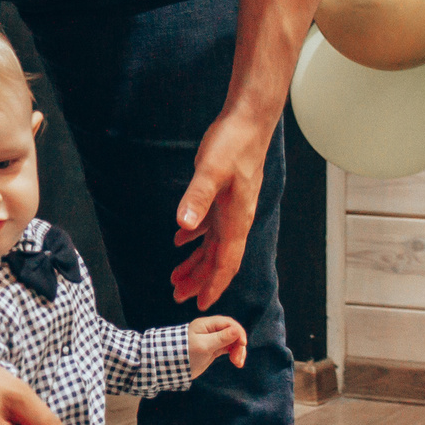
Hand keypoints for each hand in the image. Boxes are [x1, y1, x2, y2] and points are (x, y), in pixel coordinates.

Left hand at [171, 107, 272, 309]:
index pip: (225, 262)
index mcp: (236, 219)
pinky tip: (180, 239)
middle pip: (218, 259)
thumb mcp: (211, 170)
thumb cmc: (233, 143)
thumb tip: (183, 225)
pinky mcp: (225, 196)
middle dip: (199, 279)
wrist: (249, 120)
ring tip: (176, 276)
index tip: (200, 304)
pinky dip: (194, 236)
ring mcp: (231, 208)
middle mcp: (236, 219)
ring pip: (213, 245)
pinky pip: (210, 225)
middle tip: (177, 295)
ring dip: (195, 261)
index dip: (213, 284)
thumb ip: (197, 198)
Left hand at [187, 316, 246, 377]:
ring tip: (238, 363)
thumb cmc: (185, 354)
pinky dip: (234, 354)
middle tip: (237, 360)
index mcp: (206, 324)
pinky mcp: (213, 349)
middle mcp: (210, 330)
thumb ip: (221, 338)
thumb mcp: (204, 346)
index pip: (229, 323)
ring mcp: (212, 339)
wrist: (171, 367)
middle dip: (238, 345)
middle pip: (232, 333)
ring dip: (238, 351)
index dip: (238, 333)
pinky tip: (237, 362)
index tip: (242, 344)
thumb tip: (237, 330)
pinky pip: (228, 348)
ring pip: (232, 341)